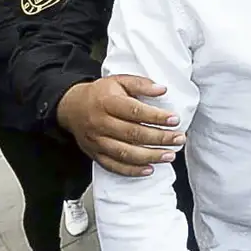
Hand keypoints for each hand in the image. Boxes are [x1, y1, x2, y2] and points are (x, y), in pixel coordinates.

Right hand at [57, 75, 185, 176]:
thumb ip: (141, 84)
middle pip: (133, 134)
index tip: (174, 119)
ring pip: (125, 153)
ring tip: (170, 155)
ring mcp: (97, 141)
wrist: (72, 107)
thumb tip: (162, 90)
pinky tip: (149, 169)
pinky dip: (132, 170)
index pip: (134, 111)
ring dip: (150, 156)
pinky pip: (114, 166)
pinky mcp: (95, 154)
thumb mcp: (119, 81)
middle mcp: (101, 123)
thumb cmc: (100, 94)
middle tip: (179, 139)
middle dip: (159, 138)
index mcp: (107, 102)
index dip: (156, 116)